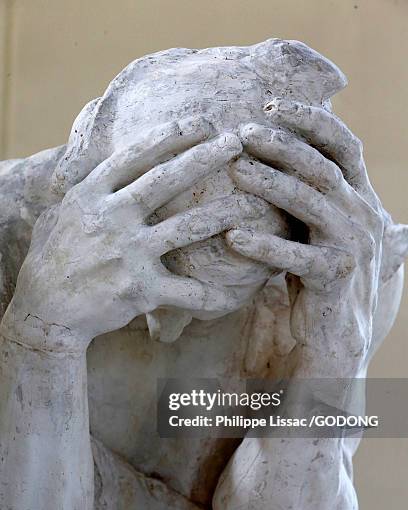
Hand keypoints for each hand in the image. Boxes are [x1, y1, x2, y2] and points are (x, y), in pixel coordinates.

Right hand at [2, 117, 246, 351]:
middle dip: (204, 157)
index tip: (201, 121)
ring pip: (186, 228)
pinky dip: (209, 295)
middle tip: (236, 141)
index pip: (135, 156)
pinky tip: (231, 294)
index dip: (171, 136)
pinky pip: (185, 291)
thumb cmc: (56, 259)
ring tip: (250, 203)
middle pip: (165, 181)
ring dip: (222, 214)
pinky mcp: (140, 288)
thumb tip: (104, 157)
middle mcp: (110, 218)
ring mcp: (127, 253)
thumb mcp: (63, 213)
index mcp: (91, 195)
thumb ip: (89, 186)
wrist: (47, 311)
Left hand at [227, 99, 385, 375]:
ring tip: (235, 171)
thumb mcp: (314, 229)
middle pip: (322, 167)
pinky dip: (265, 246)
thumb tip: (267, 156)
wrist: (336, 334)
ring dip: (271, 184)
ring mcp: (353, 244)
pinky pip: (298, 256)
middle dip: (283, 146)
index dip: (312, 120)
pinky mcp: (336, 276)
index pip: (342, 145)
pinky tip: (233, 237)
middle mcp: (362, 214)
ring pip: (312, 202)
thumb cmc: (316, 275)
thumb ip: (304, 196)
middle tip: (242, 133)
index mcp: (358, 197)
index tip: (272, 104)